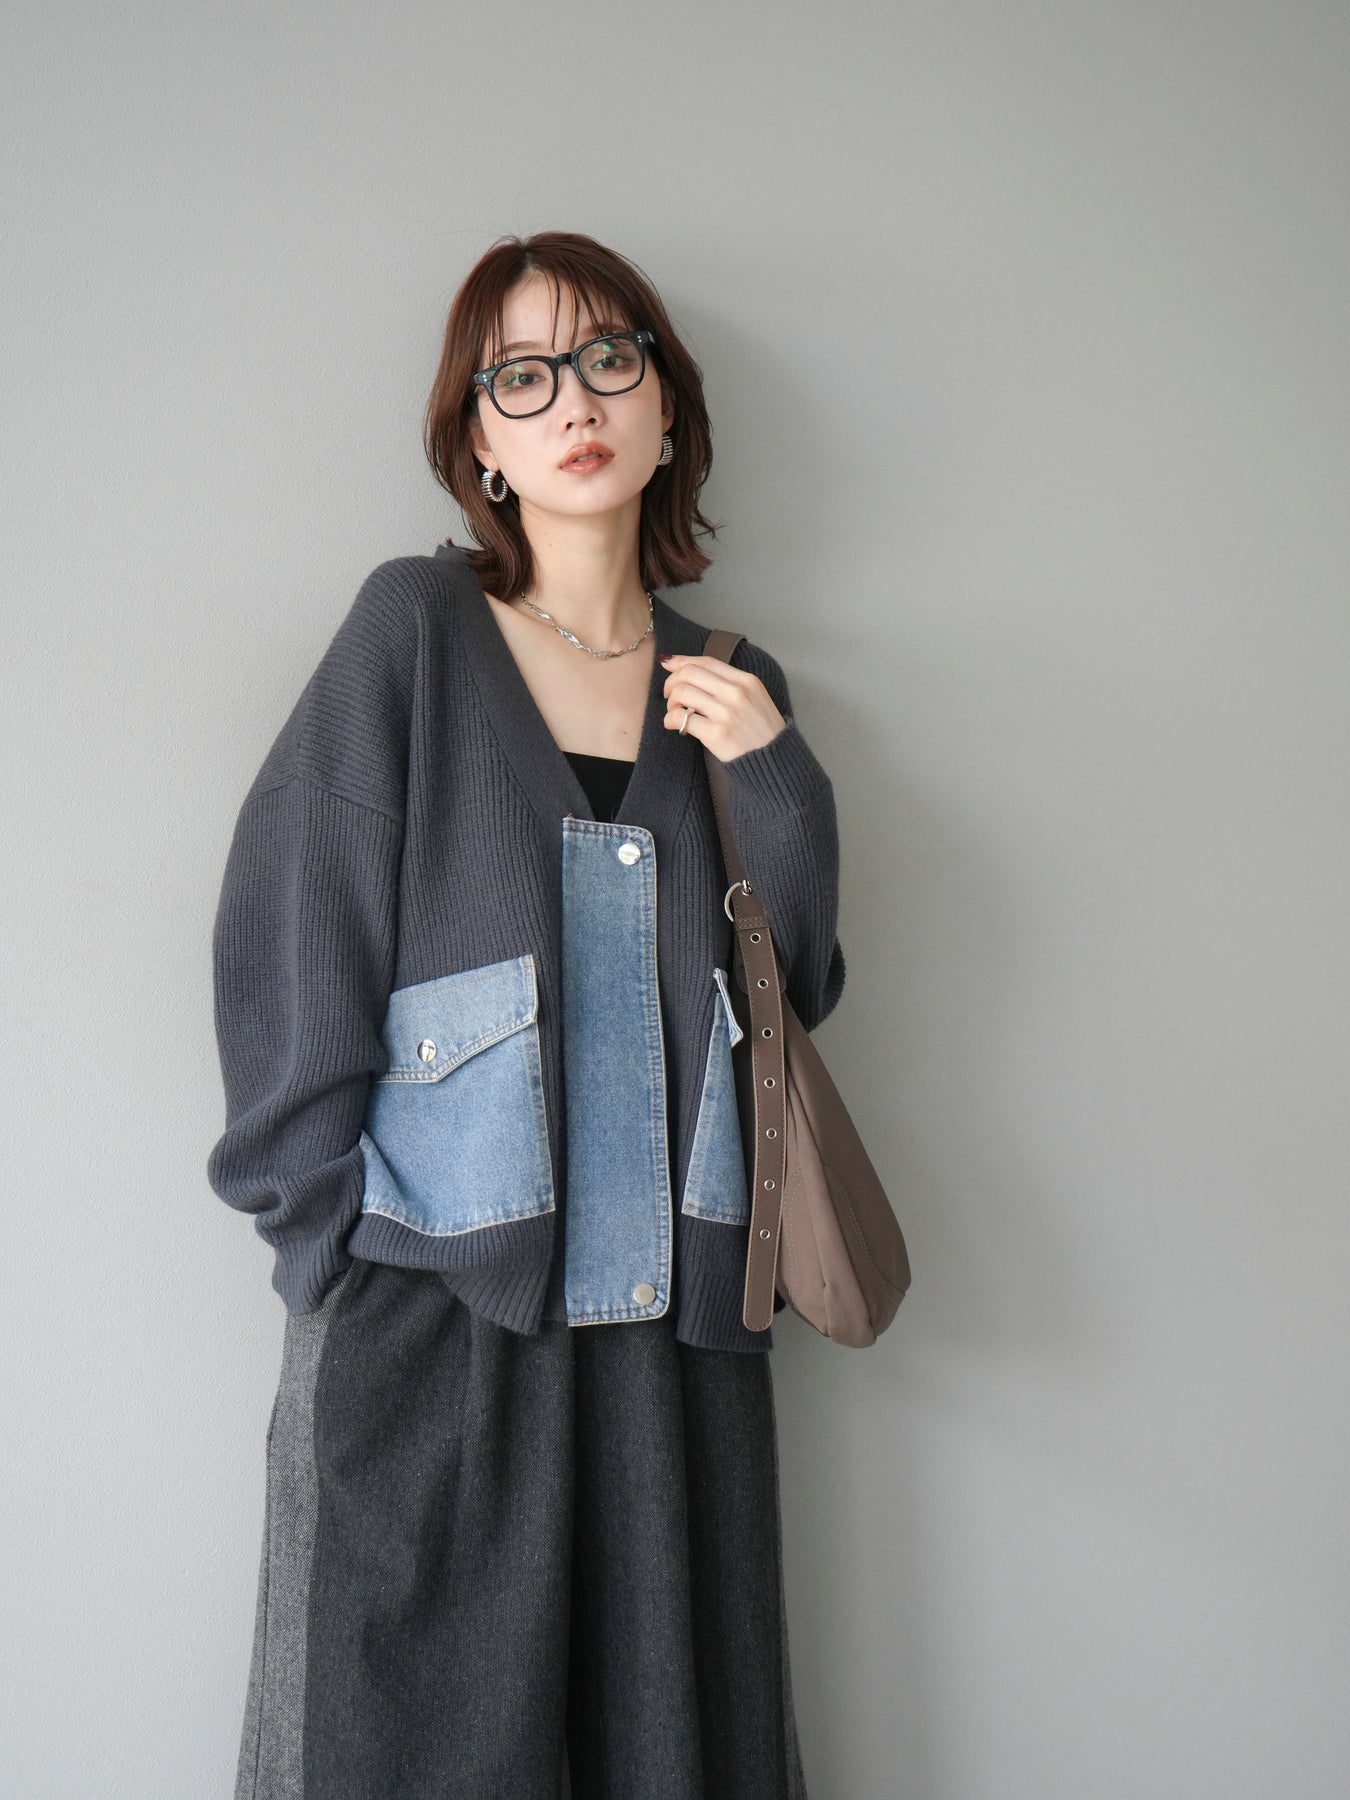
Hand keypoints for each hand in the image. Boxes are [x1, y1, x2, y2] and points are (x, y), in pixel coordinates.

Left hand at [658, 653, 786, 760]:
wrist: (775, 761)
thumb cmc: (761, 731)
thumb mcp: (755, 698)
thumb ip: (728, 684)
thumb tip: (691, 668)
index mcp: (747, 681)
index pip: (707, 661)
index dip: (682, 661)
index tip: (668, 664)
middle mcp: (736, 693)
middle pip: (690, 673)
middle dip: (672, 682)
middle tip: (669, 695)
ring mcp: (726, 713)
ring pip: (682, 692)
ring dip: (671, 702)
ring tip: (675, 712)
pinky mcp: (716, 734)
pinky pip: (681, 718)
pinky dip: (670, 720)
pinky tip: (674, 725)